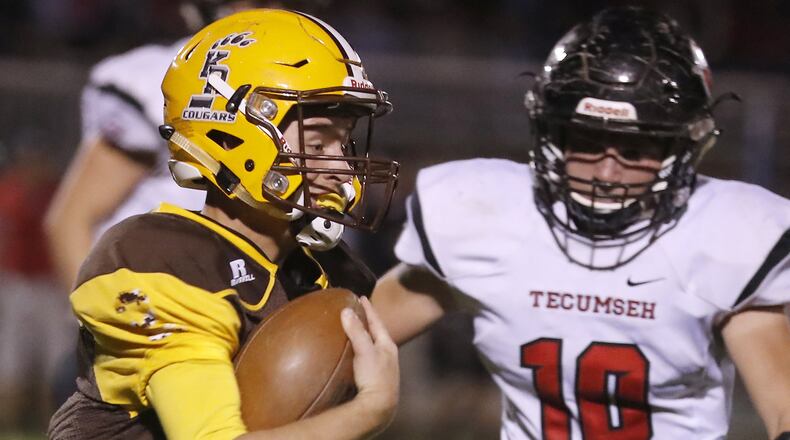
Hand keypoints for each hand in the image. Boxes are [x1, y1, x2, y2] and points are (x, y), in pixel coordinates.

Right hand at [340, 296, 398, 426]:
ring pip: (372, 346)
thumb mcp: (365, 351)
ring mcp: (381, 367)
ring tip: (353, 328)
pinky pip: (366, 358)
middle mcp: (387, 355)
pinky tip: (352, 354)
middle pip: (376, 333)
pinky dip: (360, 350)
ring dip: (363, 336)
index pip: (377, 321)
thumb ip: (356, 331)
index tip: (361, 297)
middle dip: (367, 321)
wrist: (378, 407)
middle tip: (357, 310)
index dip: (368, 309)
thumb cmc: (375, 378)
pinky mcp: (374, 378)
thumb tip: (346, 311)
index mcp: (388, 346)